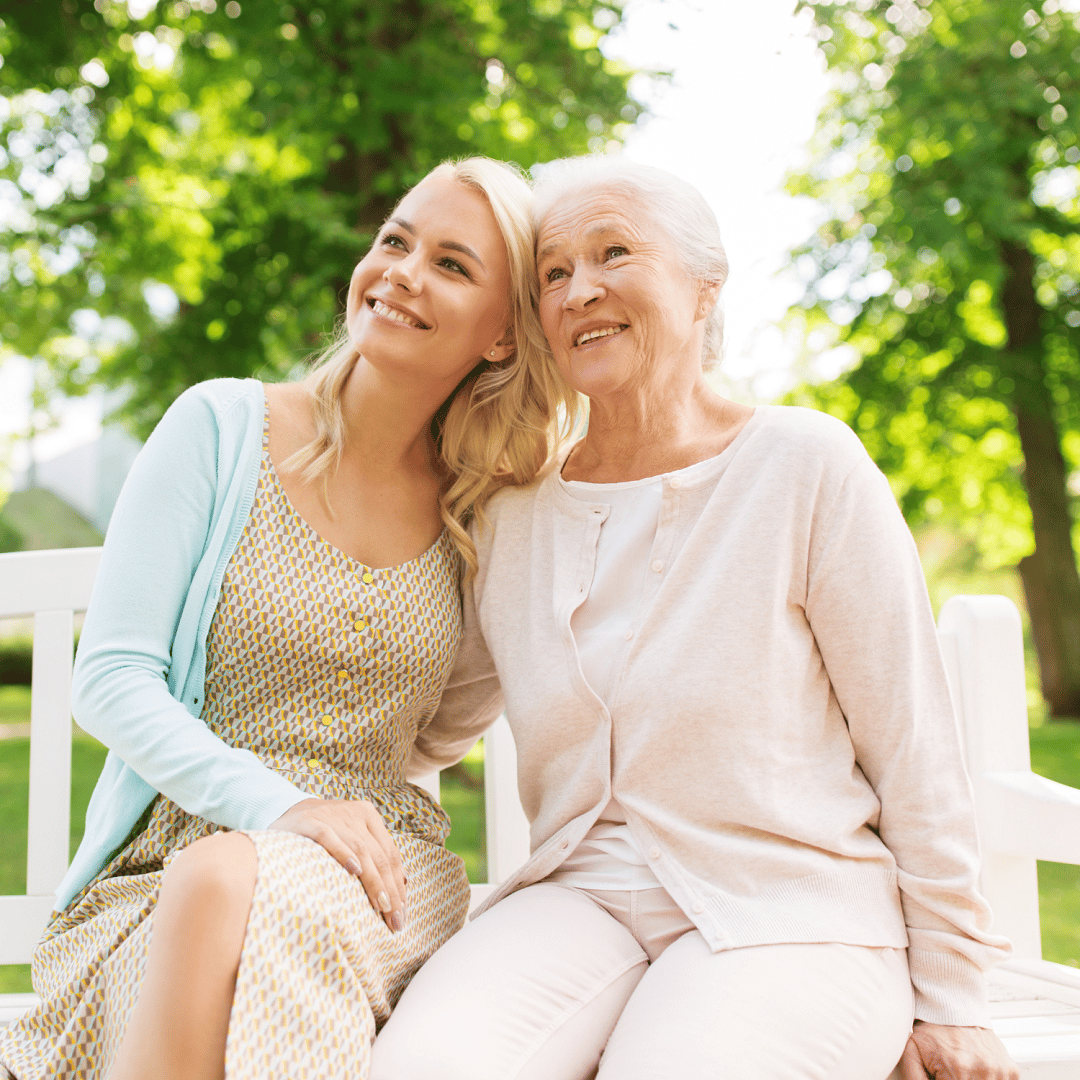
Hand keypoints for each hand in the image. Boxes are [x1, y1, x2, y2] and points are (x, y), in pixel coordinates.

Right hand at [269, 798, 406, 932]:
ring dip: (374, 881)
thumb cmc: (323, 834)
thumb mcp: (351, 837)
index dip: (398, 885)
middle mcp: (355, 813)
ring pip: (361, 849)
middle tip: (395, 921)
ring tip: (381, 907)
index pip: (391, 854)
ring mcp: (333, 815)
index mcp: (369, 816)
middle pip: (380, 856)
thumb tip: (401, 885)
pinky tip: (354, 871)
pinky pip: (329, 837)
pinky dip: (344, 853)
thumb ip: (373, 855)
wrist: (285, 811)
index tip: (402, 914)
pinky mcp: (311, 821)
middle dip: (390, 891)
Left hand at [898, 1021, 1018, 1079]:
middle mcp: (983, 1071)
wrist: (954, 1005)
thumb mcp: (912, 1051)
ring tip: (961, 1067)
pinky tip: (975, 1069)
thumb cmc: (933, 1029)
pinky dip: (987, 1079)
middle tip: (950, 1070)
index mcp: (958, 1070)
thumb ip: (914, 1078)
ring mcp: (999, 1071)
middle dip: (955, 1079)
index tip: (942, 1074)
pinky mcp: (1010, 1069)